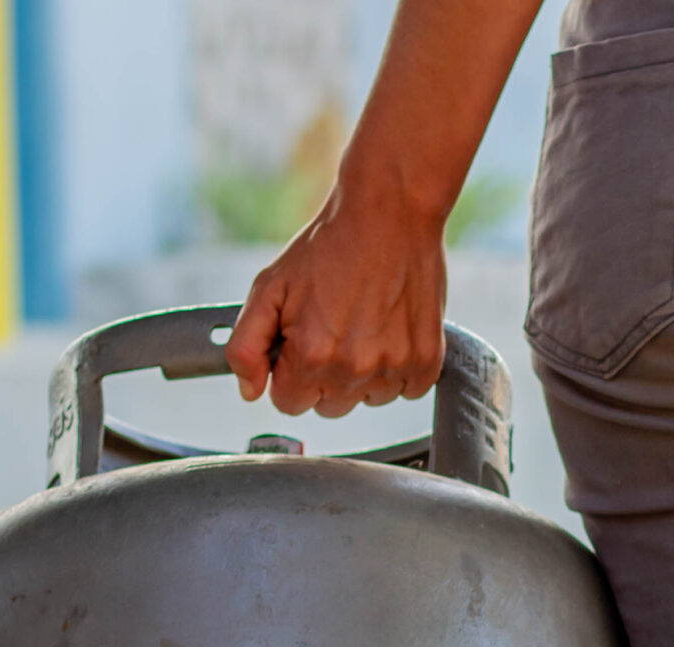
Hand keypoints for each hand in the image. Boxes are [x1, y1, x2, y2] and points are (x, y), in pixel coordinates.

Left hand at [224, 176, 446, 417]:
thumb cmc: (329, 245)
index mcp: (312, 354)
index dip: (288, 374)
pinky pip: (406, 390)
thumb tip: (250, 391)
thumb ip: (246, 345)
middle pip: (328, 406)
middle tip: (333, 327)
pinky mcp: (427, 360)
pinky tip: (389, 331)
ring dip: (362, 373)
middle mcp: (355, 367)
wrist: (389, 213)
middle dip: (323, 376)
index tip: (299, 344)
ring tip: (364, 325)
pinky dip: (397, 368)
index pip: (289, 403)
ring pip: (368, 399)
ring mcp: (395, 365)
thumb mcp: (269, 287)